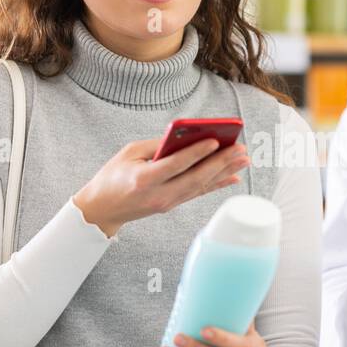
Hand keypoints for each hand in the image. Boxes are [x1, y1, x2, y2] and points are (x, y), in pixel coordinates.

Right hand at [73, 138, 249, 236]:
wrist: (102, 209)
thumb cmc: (113, 176)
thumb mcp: (129, 153)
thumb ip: (157, 145)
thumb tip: (187, 137)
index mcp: (144, 179)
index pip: (176, 164)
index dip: (197, 153)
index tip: (215, 141)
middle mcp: (159, 194)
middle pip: (196, 177)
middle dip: (221, 162)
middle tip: (240, 149)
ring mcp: (167, 203)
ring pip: (201, 186)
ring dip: (225, 172)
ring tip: (243, 160)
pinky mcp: (172, 205)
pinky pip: (198, 193)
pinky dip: (216, 184)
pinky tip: (233, 177)